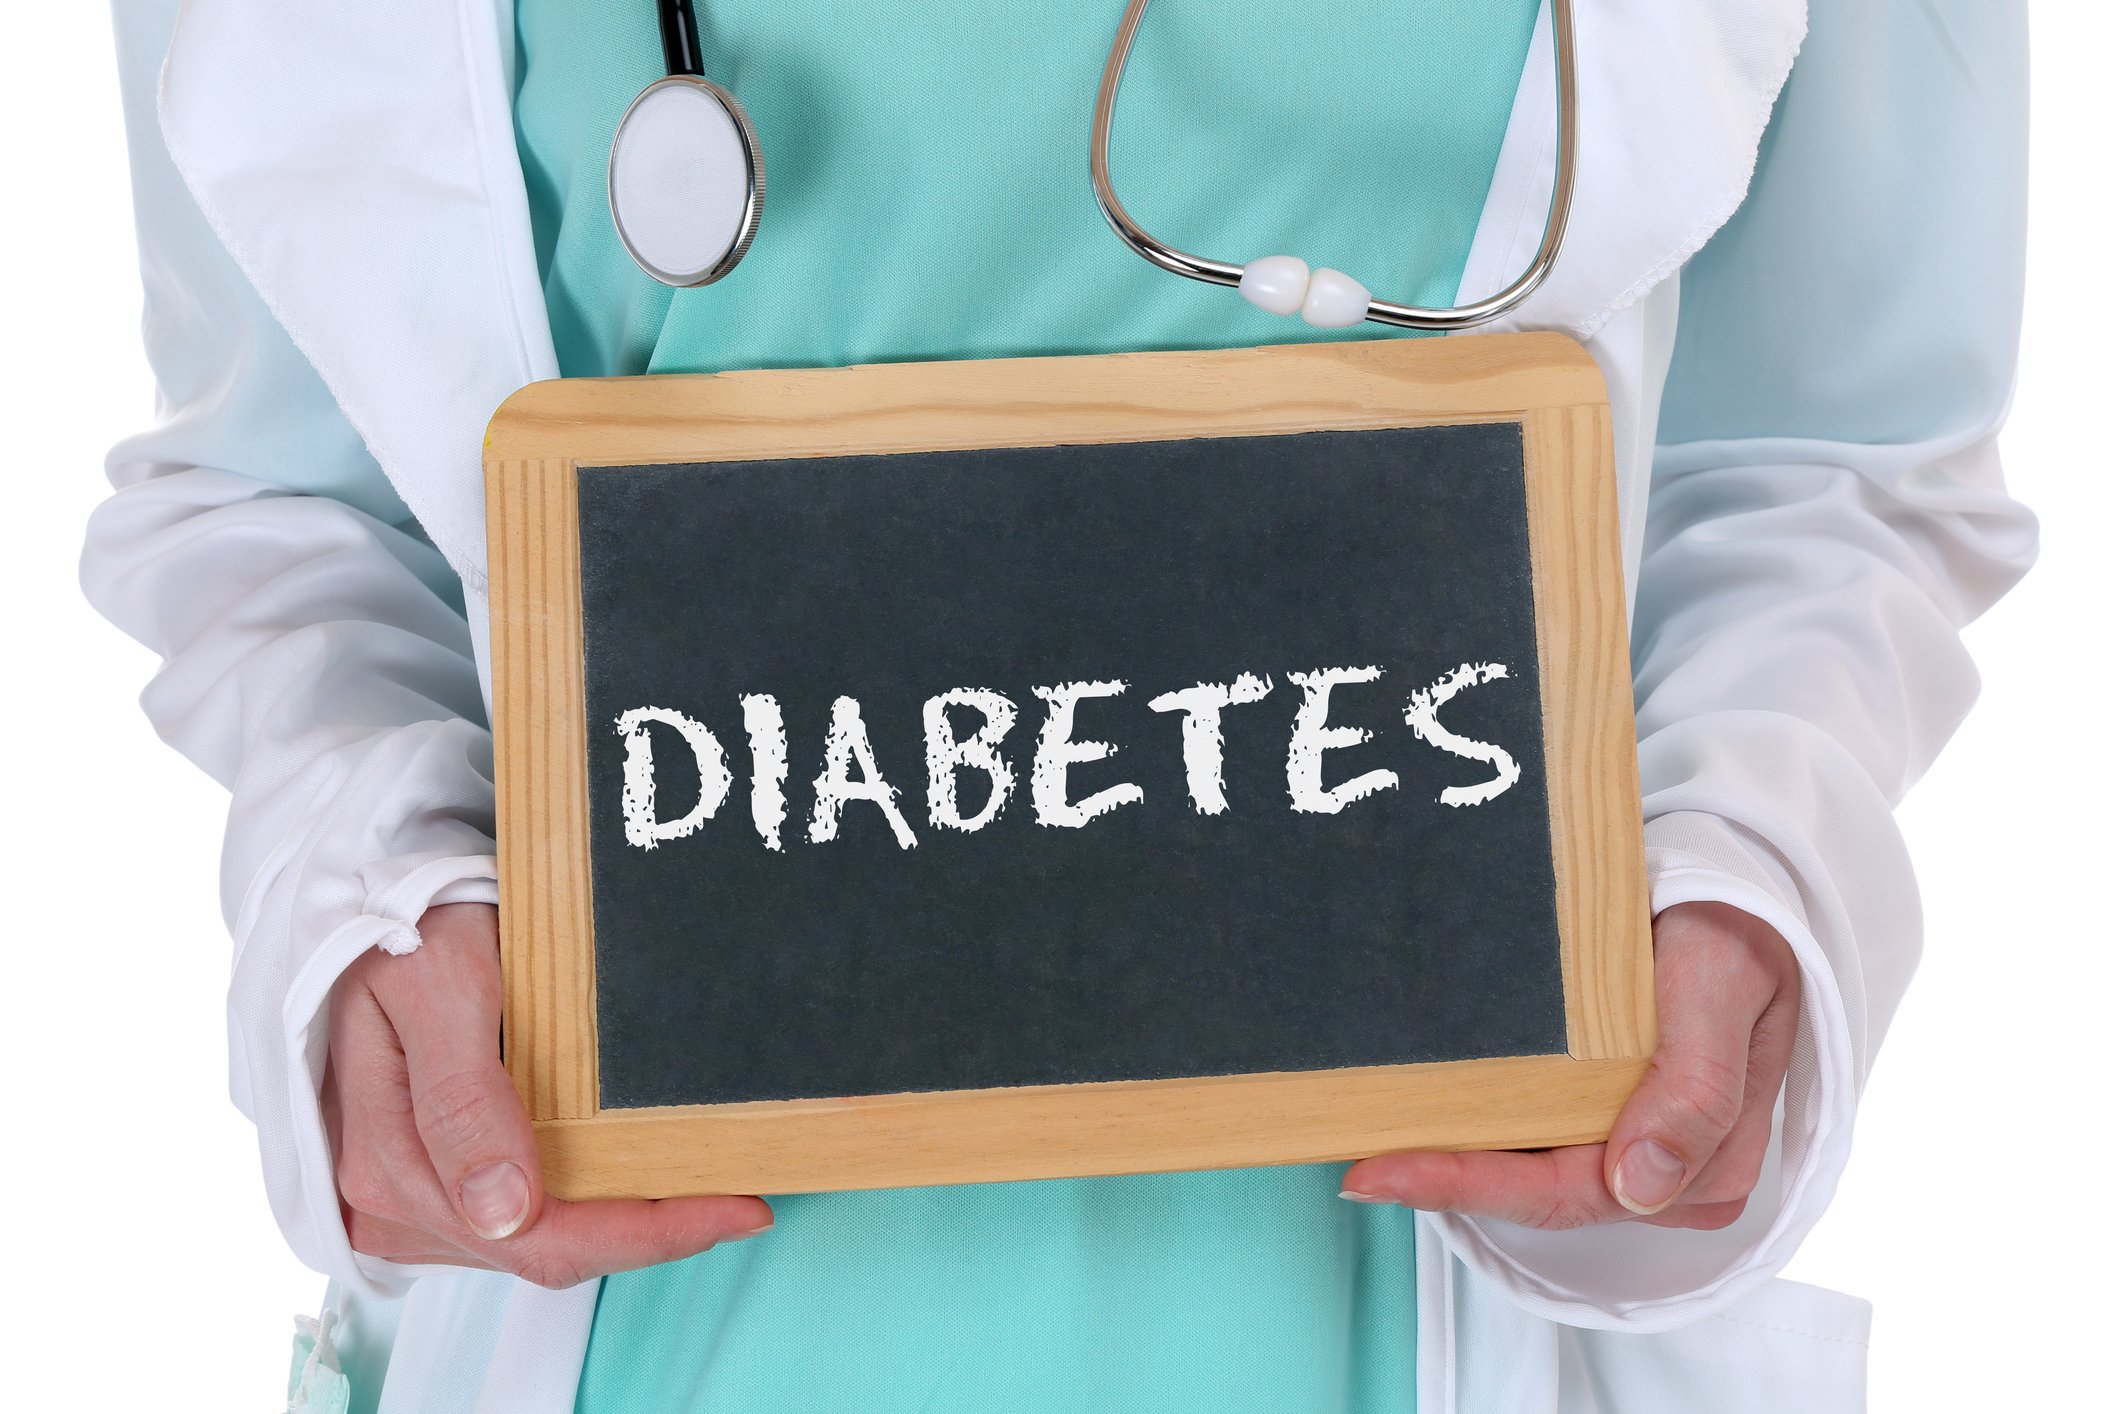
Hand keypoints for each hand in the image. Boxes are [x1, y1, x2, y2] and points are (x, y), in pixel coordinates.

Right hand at [322, 901, 773, 1287]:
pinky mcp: (436, 1182)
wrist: (369, 905)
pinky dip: (590, 1196)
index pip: (543, 1240)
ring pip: (542, 1240)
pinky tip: (638, 1164)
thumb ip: (462, 1098)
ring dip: (624, 1217)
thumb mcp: (437, 987)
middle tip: (745, 1197)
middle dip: (652, 1229)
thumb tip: (506, 1213)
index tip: (738, 1208)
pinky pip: (527, 1215)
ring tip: (705, 1178)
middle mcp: (394, 1203)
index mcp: (394, 1167)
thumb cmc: (407, 933)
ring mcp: (414, 1199)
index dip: (649, 1234)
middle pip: (548, 1251)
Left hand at [1339, 900, 1800, 1230]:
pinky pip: (1524, 1131)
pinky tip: (1412, 1110)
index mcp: (1704, 1166)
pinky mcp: (1598, 1110)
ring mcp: (1627, 1144)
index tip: (1384, 1173)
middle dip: (1442, 1180)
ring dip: (1447, 1156)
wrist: (1737, 895)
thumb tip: (1641, 1185)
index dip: (1472, 1187)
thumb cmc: (1735, 937)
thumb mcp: (1722, 988)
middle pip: (1534, 1192)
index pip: (1570, 1194)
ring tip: (1361, 1140)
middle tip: (1353, 1165)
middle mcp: (1663, 1172)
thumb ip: (1696, 1086)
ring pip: (1523, 1167)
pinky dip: (1469, 1124)